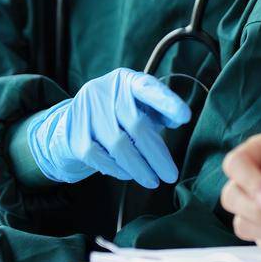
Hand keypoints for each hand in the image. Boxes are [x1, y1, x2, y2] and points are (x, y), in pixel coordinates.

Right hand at [31, 68, 190, 187]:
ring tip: (153, 181)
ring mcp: (86, 111)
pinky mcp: (75, 133)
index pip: (148, 88)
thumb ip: (161, 111)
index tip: (185, 116)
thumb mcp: (141, 105)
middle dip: (156, 155)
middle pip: (136, 125)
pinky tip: (129, 174)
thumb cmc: (122, 113)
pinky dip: (117, 169)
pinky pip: (99, 157)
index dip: (167, 102)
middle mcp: (104, 91)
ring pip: (118, 145)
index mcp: (127, 80)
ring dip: (139, 168)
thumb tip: (178, 120)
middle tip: (171, 175)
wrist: (78, 118)